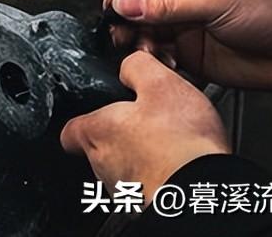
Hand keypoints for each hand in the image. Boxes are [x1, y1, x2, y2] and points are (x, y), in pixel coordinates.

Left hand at [61, 51, 228, 201]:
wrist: (201, 193)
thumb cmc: (180, 144)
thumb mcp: (161, 84)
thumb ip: (137, 67)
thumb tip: (129, 63)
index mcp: (96, 132)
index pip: (70, 129)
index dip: (84, 119)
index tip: (99, 113)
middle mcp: (101, 165)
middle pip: (98, 147)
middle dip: (119, 135)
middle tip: (148, 124)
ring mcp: (122, 189)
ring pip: (121, 168)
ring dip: (140, 157)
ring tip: (168, 146)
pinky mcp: (144, 207)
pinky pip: (144, 188)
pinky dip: (158, 178)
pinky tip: (179, 168)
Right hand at [104, 0, 271, 90]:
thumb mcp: (216, 2)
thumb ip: (165, 5)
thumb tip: (122, 5)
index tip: (114, 1)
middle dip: (126, 15)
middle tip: (121, 32)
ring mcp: (185, 21)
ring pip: (143, 26)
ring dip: (138, 39)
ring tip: (146, 50)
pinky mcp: (188, 49)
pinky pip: (156, 51)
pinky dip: (153, 58)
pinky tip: (165, 63)